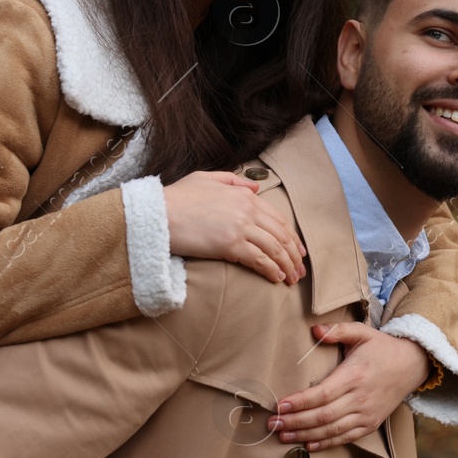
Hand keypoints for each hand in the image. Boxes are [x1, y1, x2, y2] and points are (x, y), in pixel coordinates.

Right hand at [161, 170, 305, 283]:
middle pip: (281, 234)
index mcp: (243, 194)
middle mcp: (246, 209)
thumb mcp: (206, 178)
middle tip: (300, 269)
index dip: (291, 236)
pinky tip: (277, 278)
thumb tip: (256, 187)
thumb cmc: (177, 197)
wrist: (158, 214)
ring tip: (292, 278)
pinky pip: (259, 259)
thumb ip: (233, 180)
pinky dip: (271, 270)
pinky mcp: (230, 245)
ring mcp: (240, 227)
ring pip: (274, 248)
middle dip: (294, 254)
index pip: (277, 218)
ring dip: (287, 265)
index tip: (298, 250)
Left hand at [268, 323, 430, 449]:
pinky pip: (346, 438)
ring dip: (305, 435)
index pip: (321, 394)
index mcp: (354, 375)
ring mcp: (366, 414)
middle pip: (322, 416)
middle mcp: (360, 398)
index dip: (299, 403)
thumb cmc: (382, 348)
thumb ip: (338, 331)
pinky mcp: (371, 424)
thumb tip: (315, 329)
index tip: (279, 406)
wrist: (412, 365)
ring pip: (332, 430)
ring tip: (283, 436)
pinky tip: (308, 444)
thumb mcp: (362, 333)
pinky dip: (326, 443)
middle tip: (272, 424)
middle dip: (295, 422)